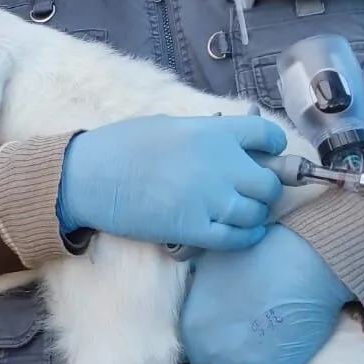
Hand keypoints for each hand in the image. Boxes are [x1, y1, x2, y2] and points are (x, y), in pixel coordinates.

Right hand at [57, 114, 286, 251]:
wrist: (90, 176)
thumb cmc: (122, 144)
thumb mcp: (169, 125)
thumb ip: (205, 133)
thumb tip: (226, 139)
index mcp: (214, 132)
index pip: (267, 135)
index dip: (272, 146)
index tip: (267, 154)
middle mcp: (221, 164)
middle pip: (269, 182)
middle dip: (265, 187)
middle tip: (252, 190)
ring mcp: (210, 199)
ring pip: (257, 213)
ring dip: (253, 213)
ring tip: (242, 212)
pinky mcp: (195, 229)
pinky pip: (237, 238)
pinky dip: (246, 236)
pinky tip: (242, 232)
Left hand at [181, 225, 351, 363]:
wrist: (299, 262)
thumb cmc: (256, 253)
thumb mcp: (208, 265)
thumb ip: (195, 290)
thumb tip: (194, 292)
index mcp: (189, 325)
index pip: (191, 348)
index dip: (210, 341)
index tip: (227, 333)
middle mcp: (205, 351)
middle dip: (225, 357)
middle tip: (247, 343)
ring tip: (262, 353)